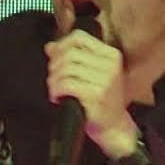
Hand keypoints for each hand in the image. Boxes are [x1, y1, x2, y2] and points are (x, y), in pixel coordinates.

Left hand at [45, 31, 137, 158]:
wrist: (114, 126)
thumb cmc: (102, 101)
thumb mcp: (92, 74)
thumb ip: (72, 57)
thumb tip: (50, 47)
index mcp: (111, 55)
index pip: (79, 37)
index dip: (61, 45)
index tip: (54, 58)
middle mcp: (110, 65)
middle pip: (69, 53)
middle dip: (54, 65)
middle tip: (54, 79)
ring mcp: (105, 79)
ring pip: (66, 68)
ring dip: (53, 80)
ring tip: (55, 90)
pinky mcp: (96, 94)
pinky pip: (65, 84)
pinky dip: (55, 90)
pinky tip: (57, 97)